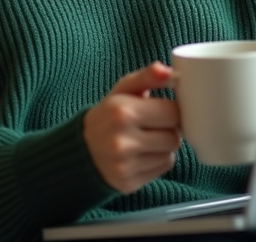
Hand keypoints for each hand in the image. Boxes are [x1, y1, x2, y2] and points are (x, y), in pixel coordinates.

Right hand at [83, 62, 181, 193]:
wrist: (81, 149)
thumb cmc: (108, 115)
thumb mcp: (123, 90)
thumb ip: (147, 77)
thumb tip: (170, 72)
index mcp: (122, 111)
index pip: (173, 112)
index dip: (170, 110)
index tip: (160, 110)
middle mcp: (122, 140)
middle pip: (174, 137)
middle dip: (168, 130)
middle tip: (153, 126)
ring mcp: (124, 165)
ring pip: (170, 154)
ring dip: (163, 147)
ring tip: (145, 140)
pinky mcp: (128, 182)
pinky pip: (162, 169)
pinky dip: (157, 161)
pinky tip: (141, 155)